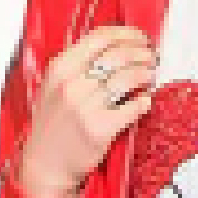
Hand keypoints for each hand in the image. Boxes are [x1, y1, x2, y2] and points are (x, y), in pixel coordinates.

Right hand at [16, 26, 158, 197]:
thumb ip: (78, 66)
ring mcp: (85, 107)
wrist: (45, 163)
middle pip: (118, 55)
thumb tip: (117, 46)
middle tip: (152, 57)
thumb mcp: (55, 86)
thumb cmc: (53, 124)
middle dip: (141, 52)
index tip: (141, 37)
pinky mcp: (100, 129)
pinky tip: (146, 100)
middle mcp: (71, 84)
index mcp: (60, 68)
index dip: (126, 34)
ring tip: (151, 75)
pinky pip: (132, 107)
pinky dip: (144, 101)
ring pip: (127, 78)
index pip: (100, 38)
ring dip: (145, 73)